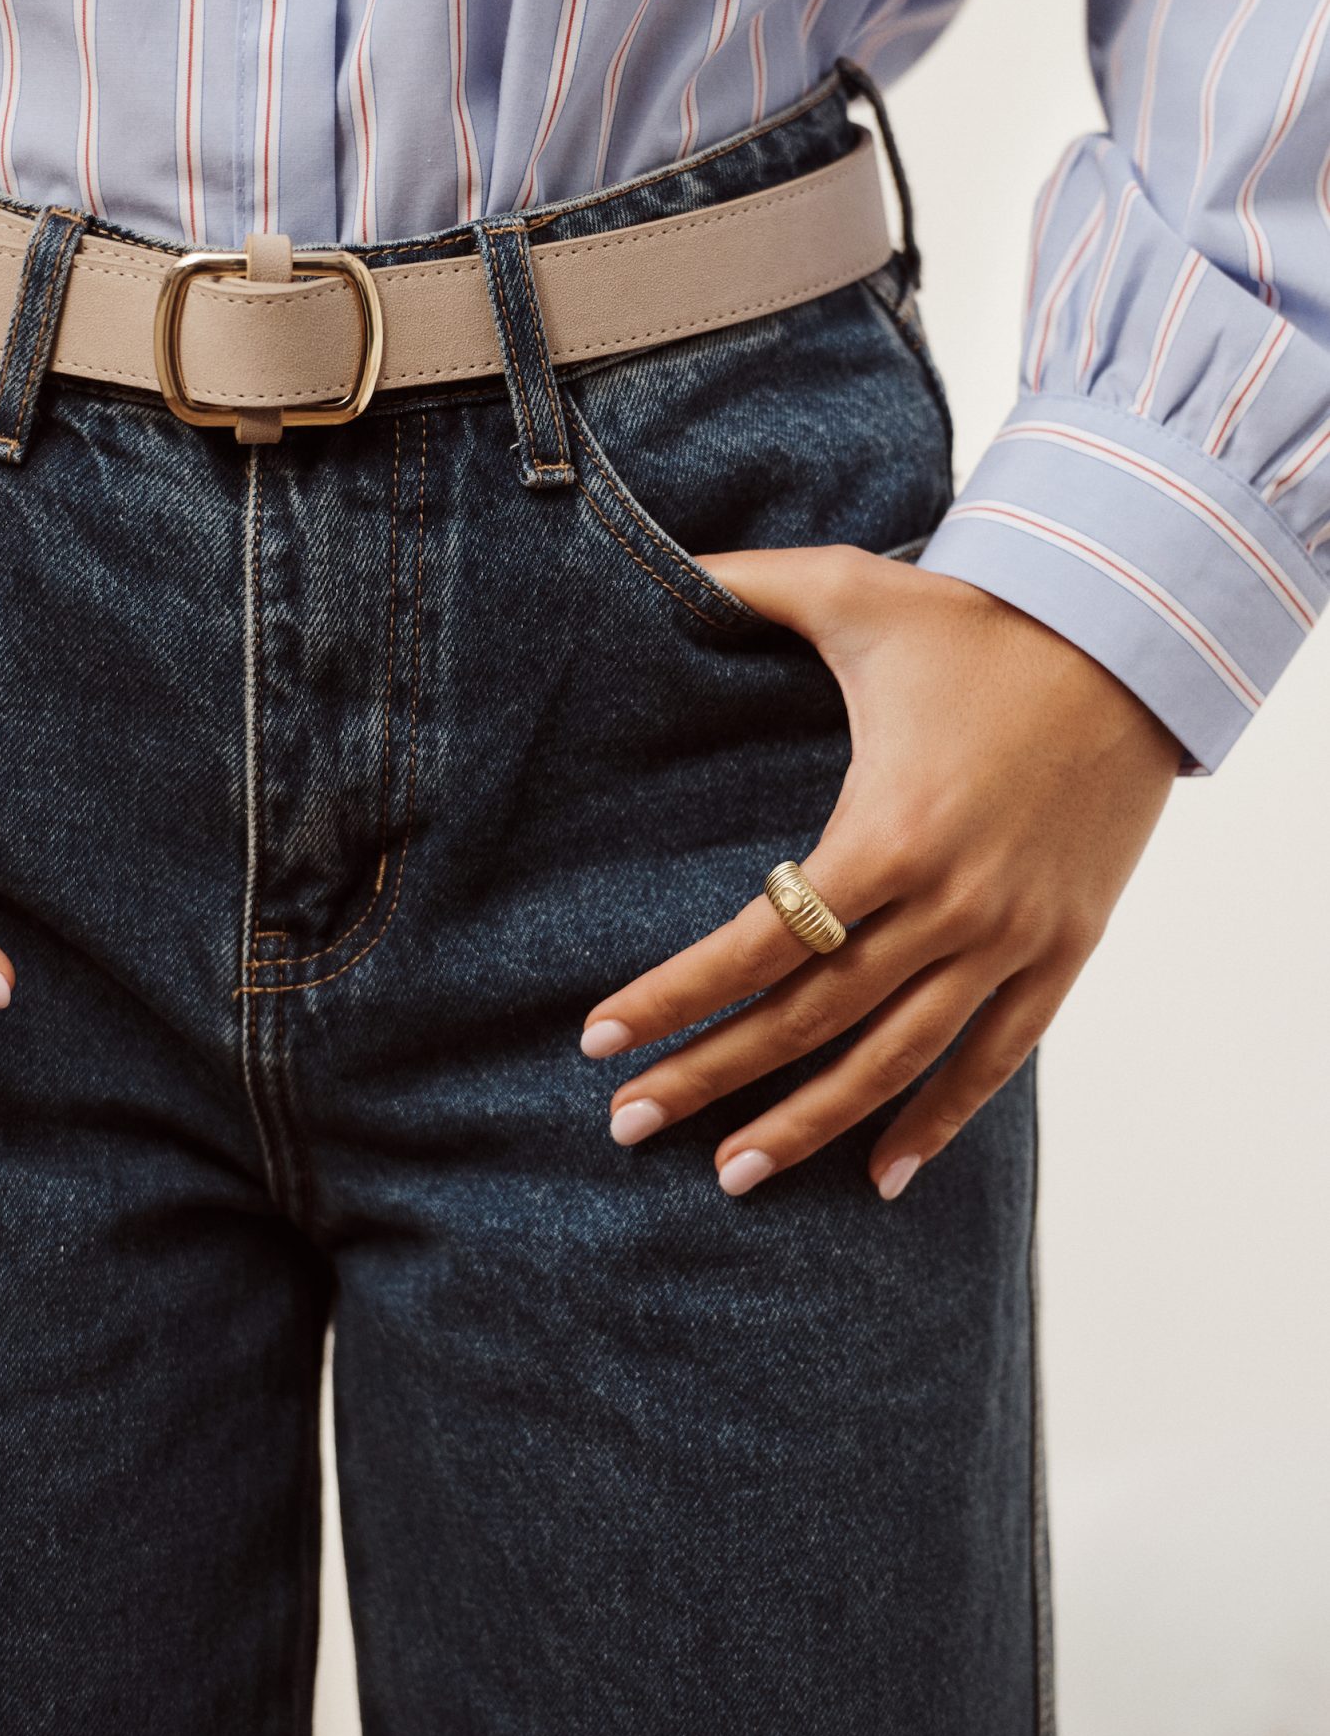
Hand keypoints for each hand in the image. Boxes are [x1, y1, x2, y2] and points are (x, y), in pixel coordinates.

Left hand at [581, 544, 1180, 1198]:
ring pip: (895, 1060)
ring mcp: (1011, 937)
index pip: (756, 943)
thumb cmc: (980, 620)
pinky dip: (937, 1121)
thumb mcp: (854, 591)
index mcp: (887, 829)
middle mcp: (949, 904)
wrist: (1135, 642)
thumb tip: (652, 560)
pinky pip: (995, 1059)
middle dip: (711, 1077)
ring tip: (731, 1175)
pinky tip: (879, 1174)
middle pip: (809, 1020)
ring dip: (809, 1123)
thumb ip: (745, 585)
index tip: (598, 1037)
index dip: (673, 998)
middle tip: (628, 1123)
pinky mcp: (1063, 949)